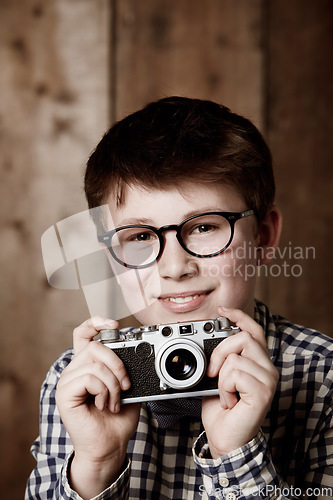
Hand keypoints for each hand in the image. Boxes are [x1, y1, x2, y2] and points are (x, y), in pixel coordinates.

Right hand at [56, 317, 139, 498]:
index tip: (114, 324)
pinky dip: (104, 391)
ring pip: (95, 364)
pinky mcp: (64, 393)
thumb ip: (125, 367)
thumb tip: (133, 349)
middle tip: (126, 385)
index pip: (83, 333)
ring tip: (114, 401)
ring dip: (113, 384)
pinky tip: (103, 404)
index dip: (96, 322)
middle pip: (95, 346)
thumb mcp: (127, 386)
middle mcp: (74, 369)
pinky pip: (89, 378)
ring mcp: (67, 381)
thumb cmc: (118, 418)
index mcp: (87, 365)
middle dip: (117, 364)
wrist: (110, 445)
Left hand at [202, 307, 277, 457]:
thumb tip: (205, 340)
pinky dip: (223, 388)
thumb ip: (220, 358)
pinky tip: (229, 401)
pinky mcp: (263, 391)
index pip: (254, 330)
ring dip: (220, 377)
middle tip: (211, 373)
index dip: (239, 316)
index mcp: (257, 361)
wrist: (225, 438)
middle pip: (243, 337)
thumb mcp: (216, 377)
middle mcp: (267, 368)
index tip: (222, 310)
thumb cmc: (221, 409)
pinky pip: (235, 374)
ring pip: (235, 357)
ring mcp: (268, 379)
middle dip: (219, 351)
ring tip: (224, 394)